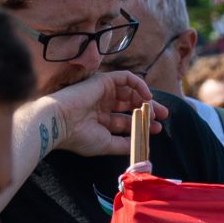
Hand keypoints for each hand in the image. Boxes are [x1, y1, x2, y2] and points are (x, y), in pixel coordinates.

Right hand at [43, 71, 158, 158]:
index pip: (126, 120)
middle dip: (148, 110)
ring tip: (156, 110)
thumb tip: (141, 145)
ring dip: (145, 99)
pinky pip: (126, 77)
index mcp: (99, 120)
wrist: (60, 122)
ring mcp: (102, 92)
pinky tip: (147, 96)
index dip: (142, 124)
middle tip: (164, 116)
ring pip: (130, 92)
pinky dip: (139, 84)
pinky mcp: (103, 80)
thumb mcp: (106, 144)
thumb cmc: (79, 136)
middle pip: (130, 105)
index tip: (156, 129)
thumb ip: (124, 144)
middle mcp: (101, 105)